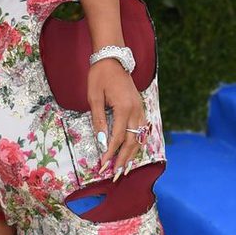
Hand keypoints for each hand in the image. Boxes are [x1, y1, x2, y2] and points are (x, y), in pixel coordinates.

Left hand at [89, 59, 146, 177]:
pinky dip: (136, 144)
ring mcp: (141, 110)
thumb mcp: (94, 98)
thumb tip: (103, 143)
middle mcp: (136, 111)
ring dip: (131, 155)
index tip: (102, 167)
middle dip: (123, 161)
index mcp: (124, 108)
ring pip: (139, 138)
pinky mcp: (140, 108)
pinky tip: (130, 153)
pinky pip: (141, 131)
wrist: (112, 59)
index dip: (109, 154)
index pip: (117, 138)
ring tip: (123, 170)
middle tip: (115, 176)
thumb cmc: (99, 76)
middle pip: (132, 142)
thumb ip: (99, 121)